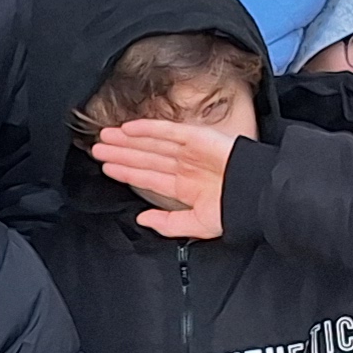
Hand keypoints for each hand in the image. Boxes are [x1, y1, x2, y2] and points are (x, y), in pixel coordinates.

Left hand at [92, 117, 235, 238]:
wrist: (256, 194)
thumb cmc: (234, 210)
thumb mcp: (197, 224)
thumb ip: (169, 224)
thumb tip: (142, 220)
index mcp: (184, 186)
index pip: (148, 177)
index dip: (127, 171)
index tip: (107, 167)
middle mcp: (183, 166)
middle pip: (144, 157)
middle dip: (121, 153)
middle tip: (96, 149)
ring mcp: (188, 151)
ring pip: (150, 143)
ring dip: (127, 140)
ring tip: (105, 137)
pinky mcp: (196, 137)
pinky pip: (166, 130)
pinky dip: (147, 128)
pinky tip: (127, 128)